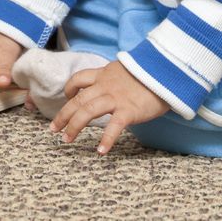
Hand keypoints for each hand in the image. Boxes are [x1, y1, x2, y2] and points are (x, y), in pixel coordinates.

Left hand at [50, 60, 169, 154]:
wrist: (167, 70)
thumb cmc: (150, 72)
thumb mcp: (127, 69)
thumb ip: (116, 78)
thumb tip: (112, 86)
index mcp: (104, 74)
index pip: (79, 79)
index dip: (69, 89)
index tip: (67, 98)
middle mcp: (105, 85)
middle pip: (78, 99)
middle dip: (64, 115)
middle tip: (54, 129)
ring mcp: (116, 98)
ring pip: (87, 111)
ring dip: (74, 126)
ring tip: (67, 140)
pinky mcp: (129, 110)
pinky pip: (113, 126)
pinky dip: (106, 139)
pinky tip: (100, 151)